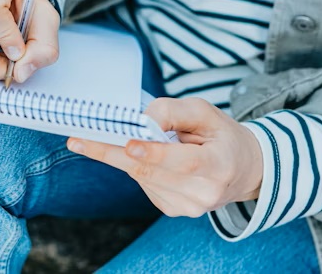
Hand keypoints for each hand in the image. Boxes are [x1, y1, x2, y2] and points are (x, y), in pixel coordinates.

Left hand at [67, 97, 262, 217]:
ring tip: (101, 136)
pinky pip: (143, 184)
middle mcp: (205, 192)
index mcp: (220, 164)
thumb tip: (142, 118)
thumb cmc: (220, 135)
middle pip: (151, 172)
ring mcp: (189, 206)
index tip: (129, 144)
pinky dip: (134, 165)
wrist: (242, 169)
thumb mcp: (205, 112)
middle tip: (79, 139)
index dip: (155, 154)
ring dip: (118, 156)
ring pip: (142, 177)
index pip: (185, 162)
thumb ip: (174, 111)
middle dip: (112, 153)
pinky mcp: (173, 210)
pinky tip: (139, 153)